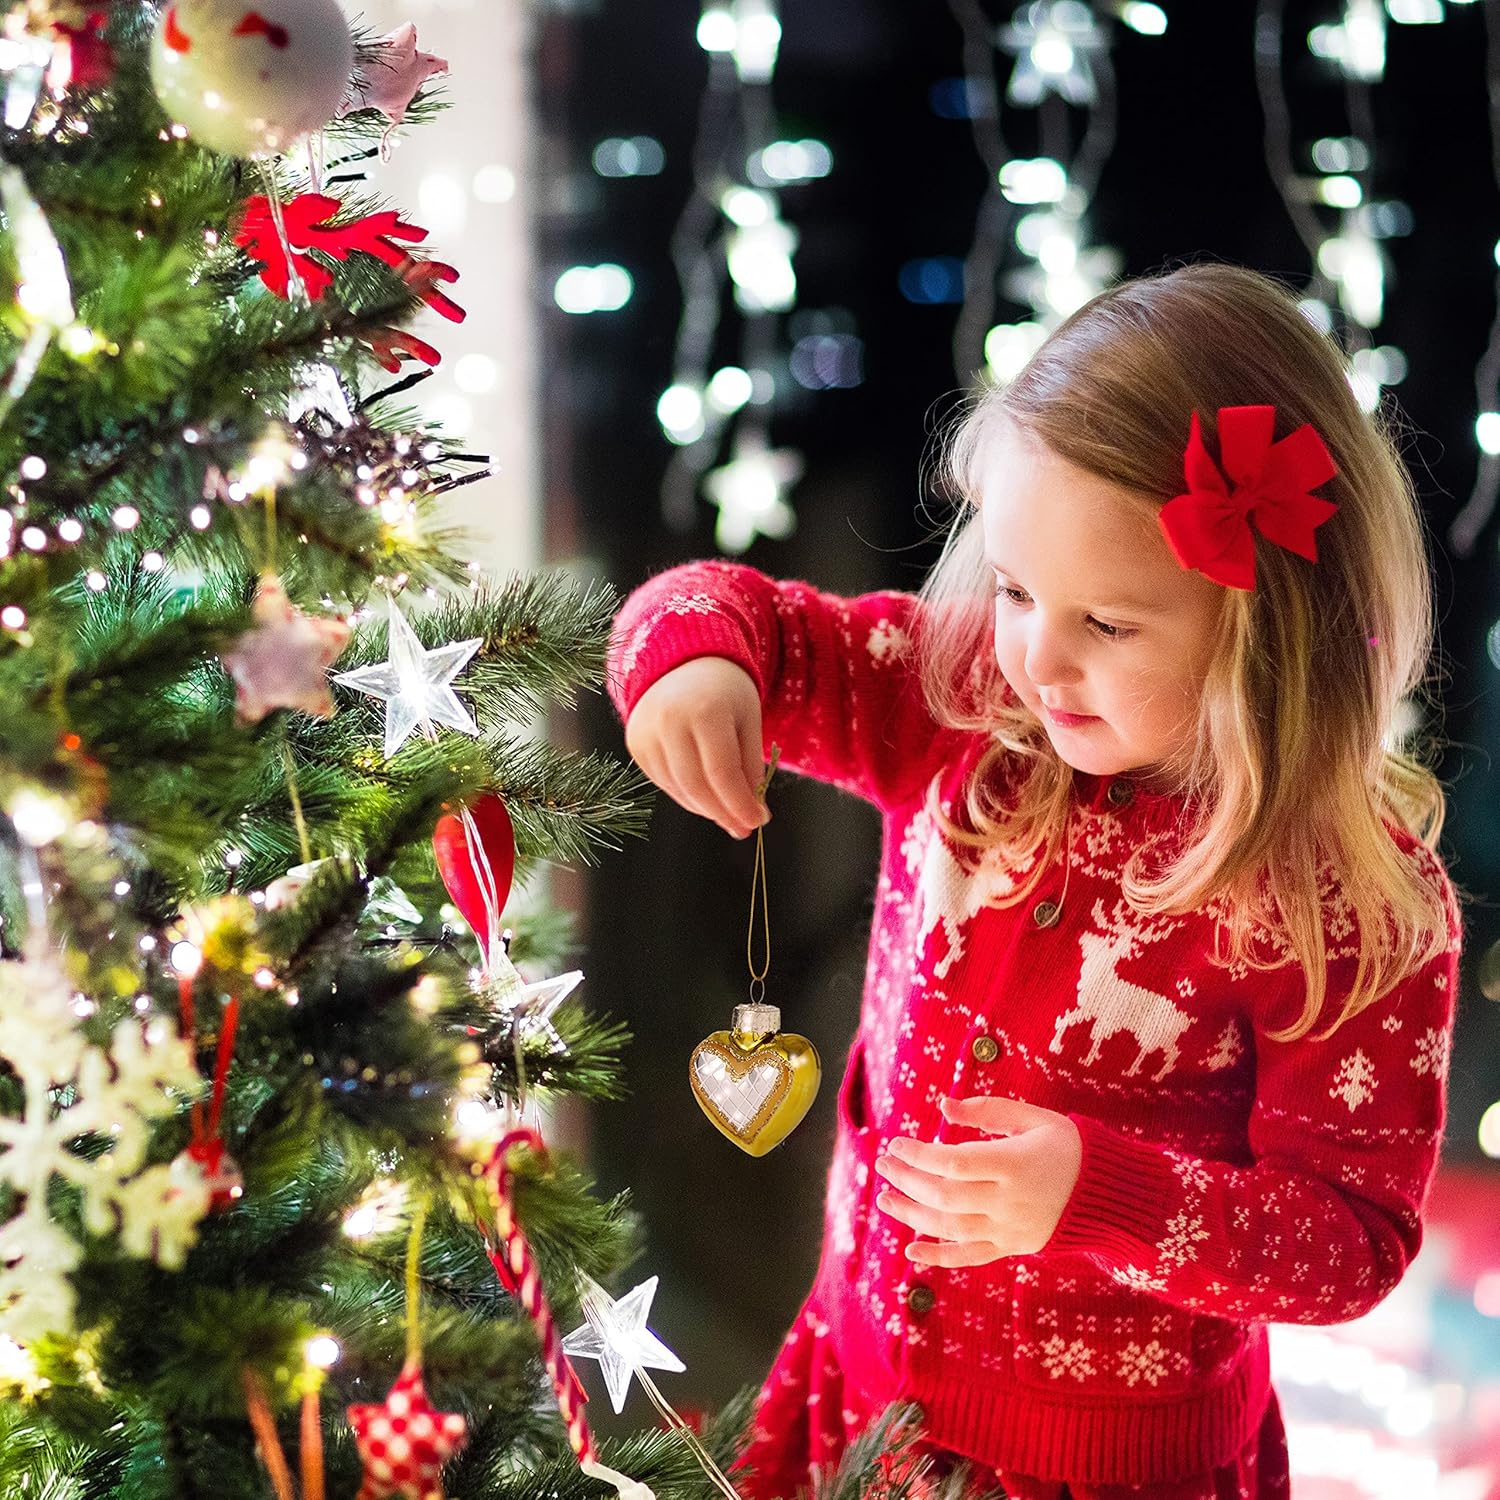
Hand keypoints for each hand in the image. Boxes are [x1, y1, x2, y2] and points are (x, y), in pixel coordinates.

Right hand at [625, 657, 769, 838]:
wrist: (684, 663)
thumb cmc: (725, 693)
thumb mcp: (748, 722)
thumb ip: (750, 768)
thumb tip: (754, 815)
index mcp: (705, 710)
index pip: (722, 772)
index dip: (740, 804)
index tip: (758, 821)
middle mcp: (669, 720)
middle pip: (697, 786)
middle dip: (723, 813)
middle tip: (744, 827)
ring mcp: (646, 732)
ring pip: (679, 789)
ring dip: (706, 808)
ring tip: (728, 812)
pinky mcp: (636, 744)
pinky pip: (664, 782)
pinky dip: (687, 796)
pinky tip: (705, 795)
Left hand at [873, 1095, 1082, 1264]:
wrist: (1110, 1195)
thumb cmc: (1068, 1147)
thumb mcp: (1035, 1118)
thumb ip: (988, 1111)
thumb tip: (944, 1106)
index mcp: (1014, 1164)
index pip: (954, 1164)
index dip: (919, 1155)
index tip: (896, 1143)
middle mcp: (1009, 1201)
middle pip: (945, 1196)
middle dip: (907, 1181)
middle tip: (882, 1165)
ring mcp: (1009, 1229)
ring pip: (951, 1228)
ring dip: (912, 1215)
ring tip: (885, 1199)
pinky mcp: (1012, 1247)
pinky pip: (970, 1257)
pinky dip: (939, 1256)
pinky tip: (911, 1252)